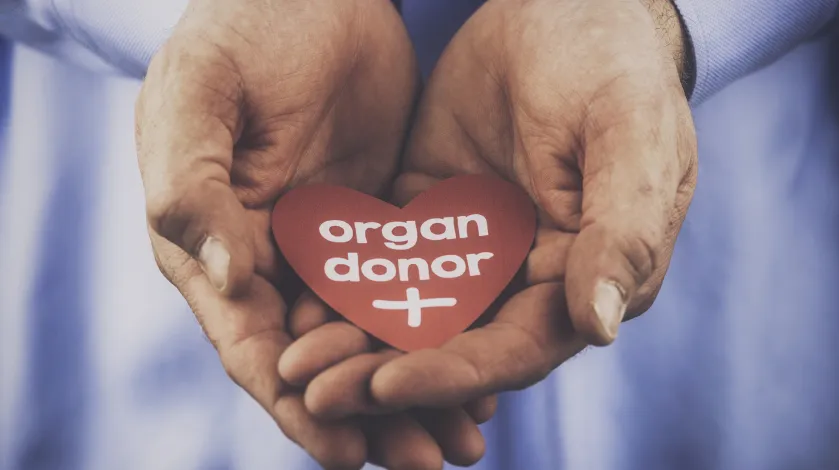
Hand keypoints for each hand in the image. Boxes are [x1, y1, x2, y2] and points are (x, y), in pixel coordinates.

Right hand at [135, 0, 487, 467]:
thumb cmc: (238, 30)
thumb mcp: (200, 98)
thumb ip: (194, 188)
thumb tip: (235, 279)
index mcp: (210, 246)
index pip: (252, 345)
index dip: (297, 403)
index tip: (345, 453)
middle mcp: (267, 259)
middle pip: (320, 357)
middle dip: (370, 413)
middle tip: (427, 462)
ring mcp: (325, 244)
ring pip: (371, 333)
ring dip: (412, 384)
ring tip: (465, 437)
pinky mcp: (374, 223)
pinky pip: (409, 287)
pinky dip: (436, 327)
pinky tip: (478, 358)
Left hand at [285, 0, 697, 414]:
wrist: (559, 4)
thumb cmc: (611, 63)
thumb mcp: (629, 134)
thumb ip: (624, 229)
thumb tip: (602, 325)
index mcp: (579, 274)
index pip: (514, 346)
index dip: (453, 372)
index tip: (387, 384)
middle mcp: (521, 275)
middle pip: (450, 343)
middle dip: (384, 370)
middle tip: (315, 391)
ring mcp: (470, 245)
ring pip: (406, 308)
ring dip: (353, 337)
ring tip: (296, 359)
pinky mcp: (427, 212)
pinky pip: (381, 255)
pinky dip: (342, 280)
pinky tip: (296, 300)